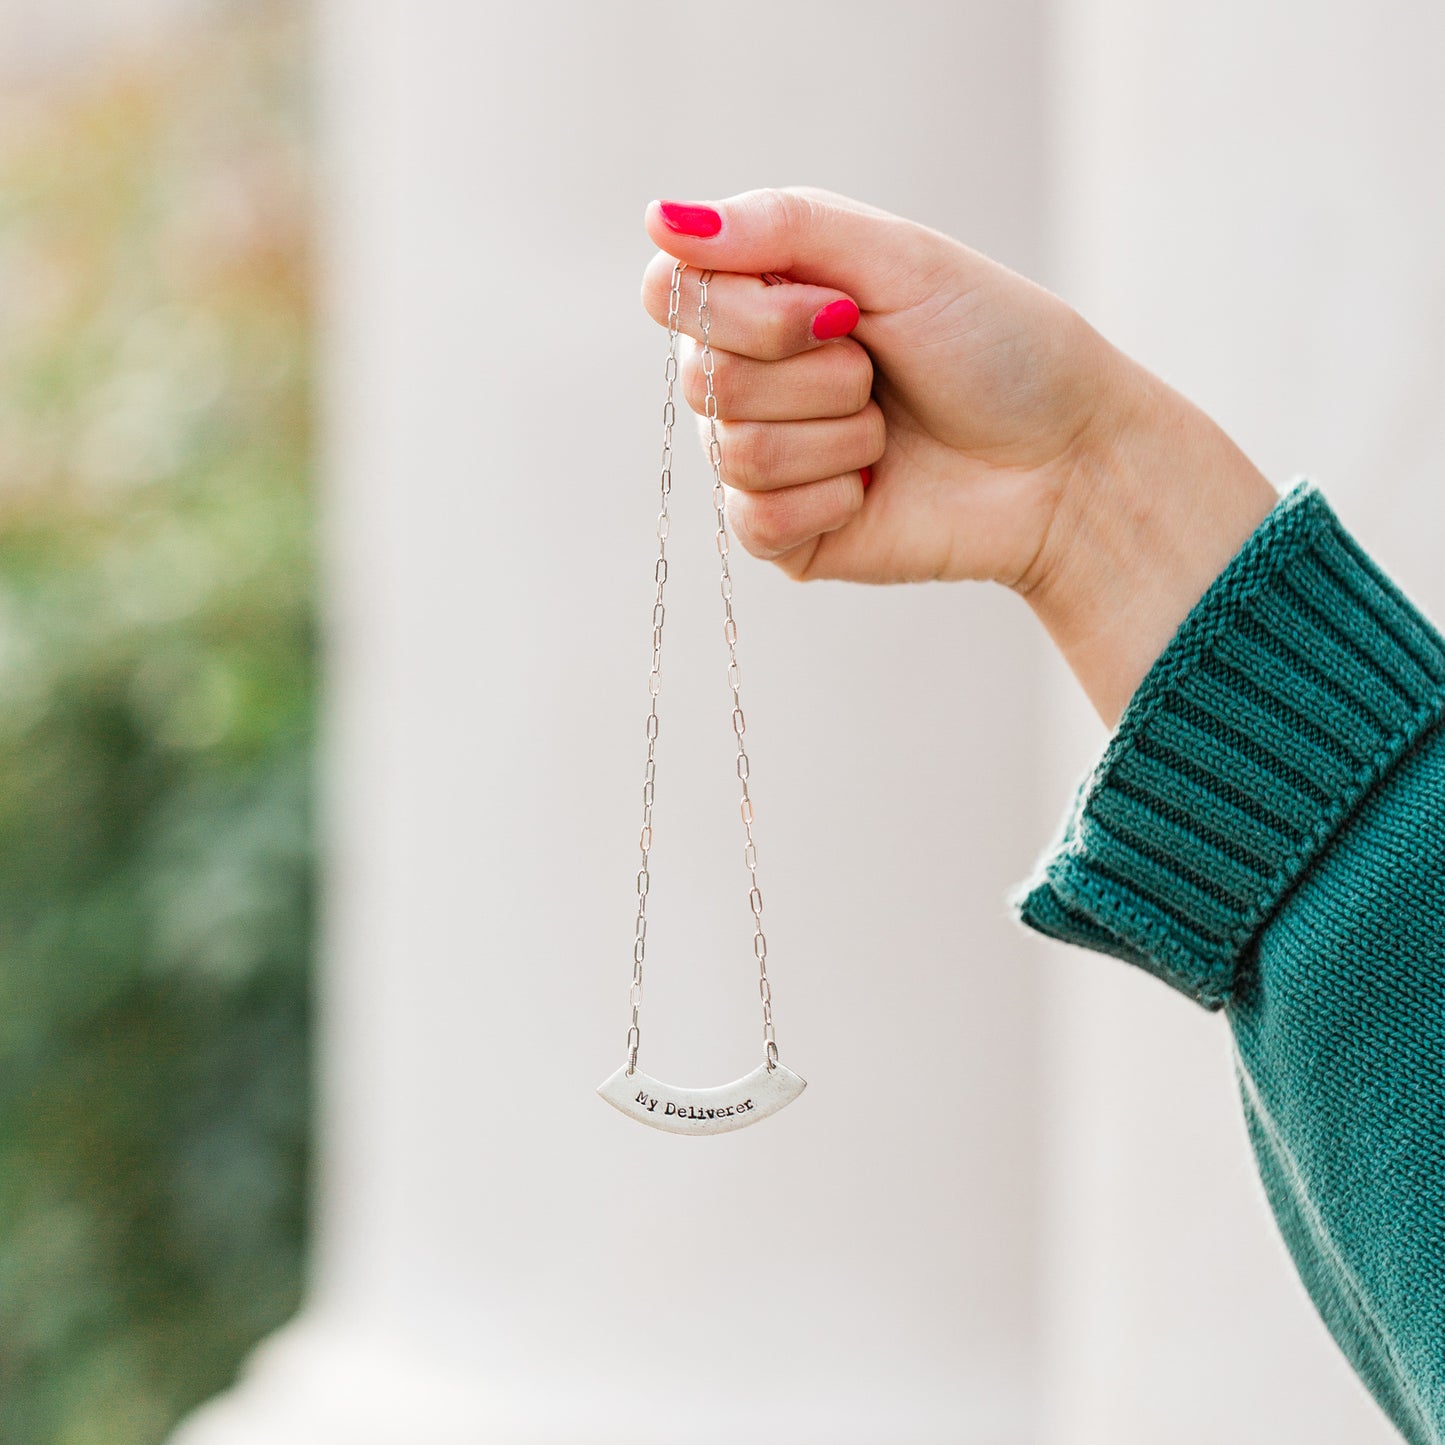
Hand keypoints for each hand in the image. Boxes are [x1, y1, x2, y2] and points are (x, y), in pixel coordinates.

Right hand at [642, 188, 1276, 724]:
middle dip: (816, 372)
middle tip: (880, 369)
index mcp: (764, 301)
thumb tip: (658, 220)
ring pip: (736, 449)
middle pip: (706, 377)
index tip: (837, 306)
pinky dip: (832, 497)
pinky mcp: (782, 537)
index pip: (670, 294)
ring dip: (838, 432)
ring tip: (889, 431)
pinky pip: (756, 517)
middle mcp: (749, 380)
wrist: (1064, 459)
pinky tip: (873, 487)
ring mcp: (761, 462)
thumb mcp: (898, 259)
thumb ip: (780, 228)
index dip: (745, 308)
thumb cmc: (995, 348)